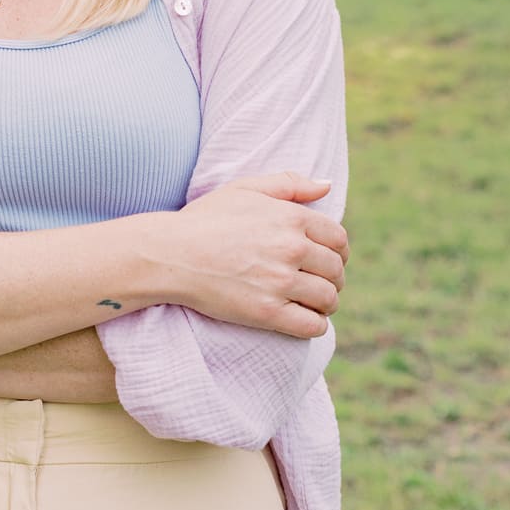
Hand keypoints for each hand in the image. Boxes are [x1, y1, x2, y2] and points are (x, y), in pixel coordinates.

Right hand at [160, 170, 348, 339]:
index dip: (338, 252)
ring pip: (328, 299)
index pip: (338, 240)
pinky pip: (312, 326)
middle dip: (333, 279)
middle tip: (320, 283)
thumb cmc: (206, 219)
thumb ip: (289, 184)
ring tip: (313, 303)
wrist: (171, 254)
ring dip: (327, 304)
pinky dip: (315, 325)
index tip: (328, 260)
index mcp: (290, 217)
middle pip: (335, 271)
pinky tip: (303, 318)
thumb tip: (327, 185)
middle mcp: (290, 248)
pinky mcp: (267, 313)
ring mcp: (279, 282)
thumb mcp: (245, 189)